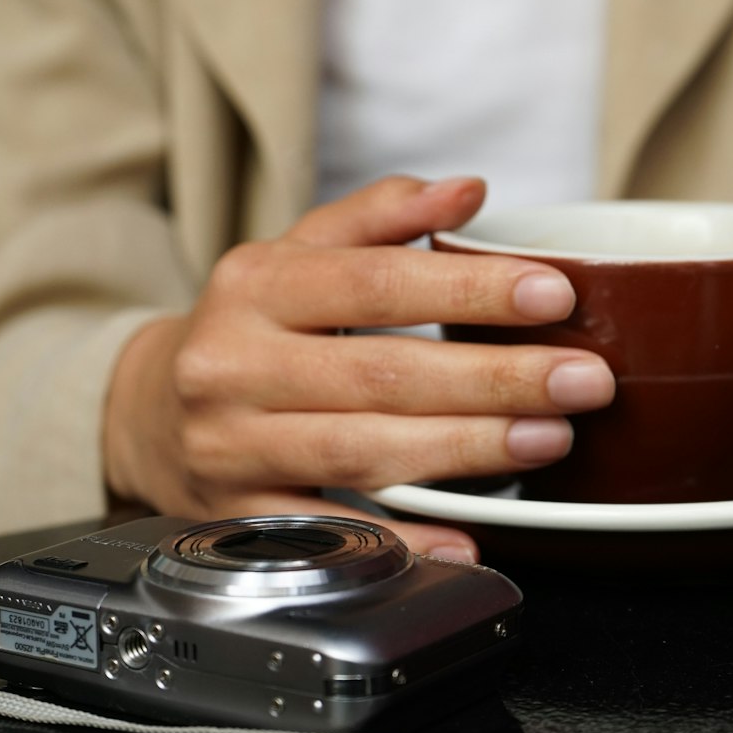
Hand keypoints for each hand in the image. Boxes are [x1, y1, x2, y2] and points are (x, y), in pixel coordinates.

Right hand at [103, 175, 613, 560]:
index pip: (376, 281)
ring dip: (467, 450)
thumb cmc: (250, 325)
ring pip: (363, 451)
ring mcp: (232, 446)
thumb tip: (466, 191)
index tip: (552, 295)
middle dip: (494, 379)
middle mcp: (235, 364)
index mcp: (256, 285)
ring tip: (551, 439)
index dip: (468, 290)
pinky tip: (465, 539)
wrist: (151, 410)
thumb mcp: (297, 252)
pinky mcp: (236, 517)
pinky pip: (329, 533)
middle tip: (581, 381)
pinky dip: (400, 541)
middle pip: (381, 374)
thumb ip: (381, 215)